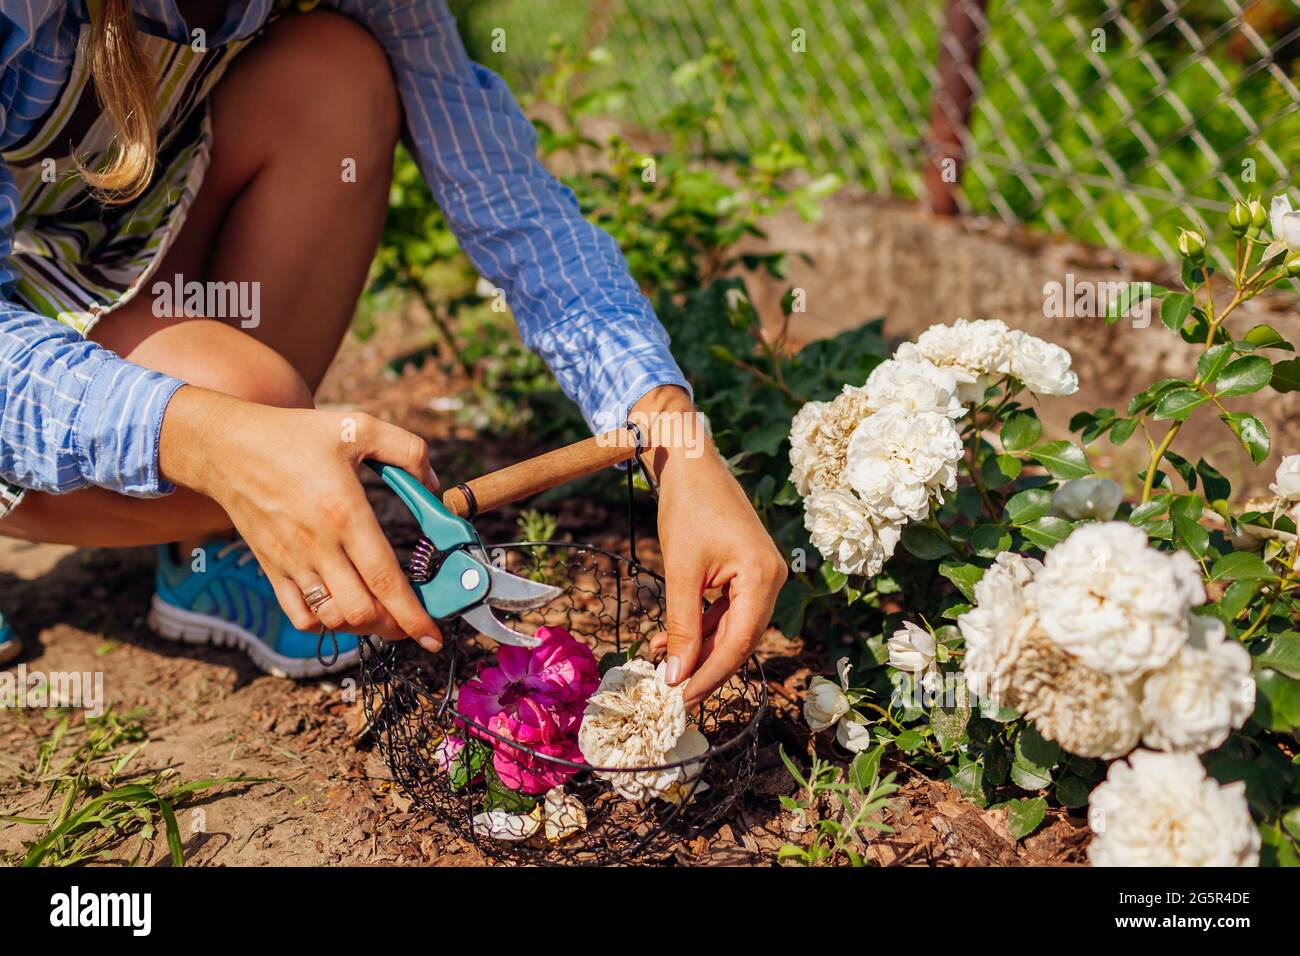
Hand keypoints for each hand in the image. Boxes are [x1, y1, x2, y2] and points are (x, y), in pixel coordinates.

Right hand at [159, 386, 442, 648]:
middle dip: (395, 623)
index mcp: (345, 514)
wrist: (226, 447)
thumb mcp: (359, 426)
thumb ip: (408, 451)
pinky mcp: (272, 569)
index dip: (413, 614)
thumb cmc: (294, 435)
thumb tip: (434, 486)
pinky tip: (343, 607)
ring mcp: (292, 562)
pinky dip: (326, 623)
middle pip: (361, 612)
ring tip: (383, 612)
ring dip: (363, 625)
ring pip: (333, 619)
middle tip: (413, 617)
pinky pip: (300, 616)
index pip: (384, 579)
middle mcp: (318, 546)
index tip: (433, 636)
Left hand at [635, 387, 786, 705]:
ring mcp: (761, 575)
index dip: (709, 675)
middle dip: (704, 668)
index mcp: (764, 576)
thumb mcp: (680, 571)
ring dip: (698, 649)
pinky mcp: (746, 572)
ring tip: (663, 667)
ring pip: (731, 629)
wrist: (691, 464)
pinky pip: (725, 611)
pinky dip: (699, 627)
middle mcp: (771, 579)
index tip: (681, 699)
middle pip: (740, 641)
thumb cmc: (687, 508)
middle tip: (673, 694)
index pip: (739, 643)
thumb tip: (677, 675)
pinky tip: (668, 641)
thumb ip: (682, 625)